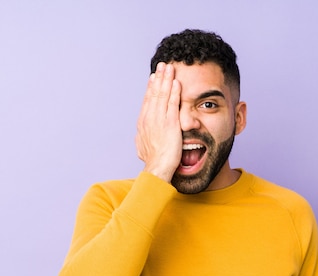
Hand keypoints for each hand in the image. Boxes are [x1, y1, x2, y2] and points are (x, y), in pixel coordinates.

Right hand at [135, 62, 181, 182]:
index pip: (147, 100)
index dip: (151, 87)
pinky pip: (172, 104)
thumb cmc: (153, 161)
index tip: (154, 77)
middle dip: (158, 78)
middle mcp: (149, 118)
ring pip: (162, 95)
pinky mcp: (170, 124)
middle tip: (162, 65)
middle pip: (154, 93)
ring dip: (166, 80)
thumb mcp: (143, 146)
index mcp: (143, 122)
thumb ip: (143, 137)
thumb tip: (140, 136)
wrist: (157, 168)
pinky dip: (174, 93)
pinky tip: (176, 82)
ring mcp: (159, 120)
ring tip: (169, 68)